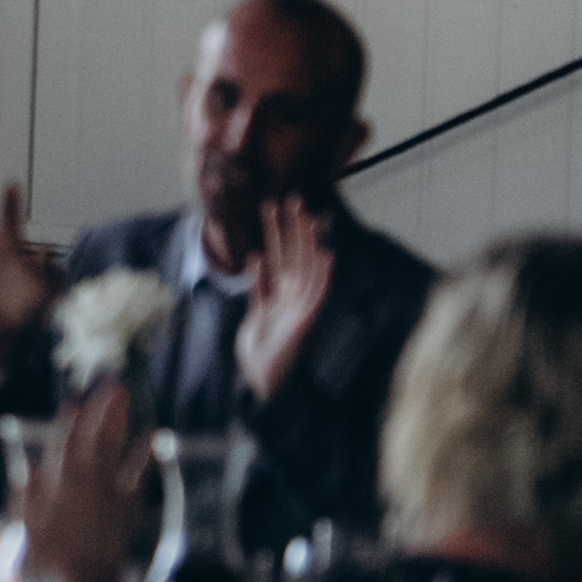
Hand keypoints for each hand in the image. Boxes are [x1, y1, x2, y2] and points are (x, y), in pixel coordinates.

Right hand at [23, 378, 143, 581]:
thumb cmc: (51, 557)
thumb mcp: (27, 524)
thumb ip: (30, 492)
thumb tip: (34, 465)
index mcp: (58, 482)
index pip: (63, 441)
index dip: (70, 418)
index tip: (75, 397)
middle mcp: (85, 480)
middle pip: (93, 437)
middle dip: (101, 410)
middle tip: (111, 384)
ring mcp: (109, 491)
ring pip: (114, 448)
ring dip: (120, 422)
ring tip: (125, 398)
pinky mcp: (128, 505)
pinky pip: (139, 474)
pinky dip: (147, 455)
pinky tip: (154, 438)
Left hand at [237, 195, 337, 398]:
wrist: (261, 383)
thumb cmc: (260, 353)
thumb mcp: (256, 313)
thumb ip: (260, 288)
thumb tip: (258, 258)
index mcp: (281, 294)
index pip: (281, 255)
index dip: (278, 231)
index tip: (275, 205)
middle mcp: (293, 297)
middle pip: (295, 255)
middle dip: (293, 227)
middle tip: (291, 198)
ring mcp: (301, 308)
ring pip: (306, 268)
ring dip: (306, 242)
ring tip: (305, 215)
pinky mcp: (306, 323)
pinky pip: (318, 296)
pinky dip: (323, 276)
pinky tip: (325, 255)